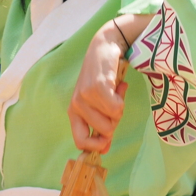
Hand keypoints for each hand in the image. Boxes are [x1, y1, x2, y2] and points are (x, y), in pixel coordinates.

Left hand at [68, 23, 128, 153]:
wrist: (104, 47)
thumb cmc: (102, 77)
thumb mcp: (97, 103)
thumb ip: (101, 124)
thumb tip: (105, 149)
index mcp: (73, 112)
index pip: (80, 141)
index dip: (96, 146)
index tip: (107, 144)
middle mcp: (76, 106)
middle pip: (104, 131)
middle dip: (115, 121)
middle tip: (114, 103)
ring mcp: (85, 97)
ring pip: (113, 119)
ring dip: (119, 107)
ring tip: (115, 91)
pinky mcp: (97, 87)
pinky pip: (117, 108)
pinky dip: (122, 99)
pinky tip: (118, 86)